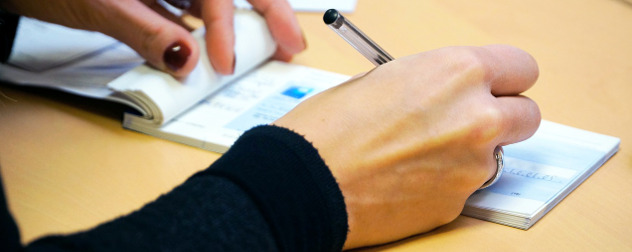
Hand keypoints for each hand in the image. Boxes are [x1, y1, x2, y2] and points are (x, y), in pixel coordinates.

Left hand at [0, 0, 304, 76]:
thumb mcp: (98, 5)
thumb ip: (147, 32)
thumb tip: (188, 61)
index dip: (226, 26)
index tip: (224, 64)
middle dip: (267, 11)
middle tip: (291, 45)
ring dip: (242, 25)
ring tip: (265, 50)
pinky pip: (191, 10)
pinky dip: (207, 32)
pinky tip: (214, 50)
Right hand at [274, 45, 540, 248]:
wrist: (304, 182)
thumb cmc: (329, 127)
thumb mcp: (384, 79)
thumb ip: (433, 83)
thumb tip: (448, 94)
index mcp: (457, 73)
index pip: (521, 68)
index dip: (505, 79)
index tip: (495, 89)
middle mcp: (476, 118)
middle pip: (527, 115)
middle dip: (503, 118)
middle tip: (470, 123)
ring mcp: (471, 166)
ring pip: (495, 156)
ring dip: (470, 153)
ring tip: (418, 155)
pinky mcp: (456, 204)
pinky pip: (466, 187)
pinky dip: (445, 182)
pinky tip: (407, 178)